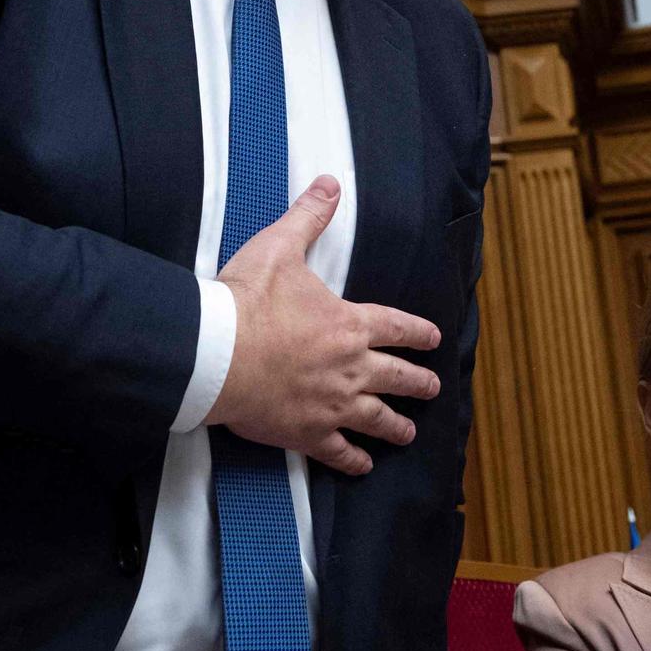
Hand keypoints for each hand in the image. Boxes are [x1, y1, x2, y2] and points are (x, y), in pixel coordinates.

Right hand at [209, 178, 440, 475]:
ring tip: (409, 433)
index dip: (419, 332)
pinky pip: (340, 452)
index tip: (433, 338)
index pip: (397, 327)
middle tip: (432, 387)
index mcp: (349, 324)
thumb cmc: (247, 301)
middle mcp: (351, 367)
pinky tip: (363, 465)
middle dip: (419, 383)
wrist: (218, 353)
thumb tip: (329, 185)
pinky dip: (354, 460)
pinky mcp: (308, 432)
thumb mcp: (280, 248)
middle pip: (398, 378)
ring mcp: (332, 404)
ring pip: (378, 419)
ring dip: (397, 427)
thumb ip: (308, 217)